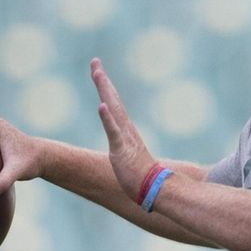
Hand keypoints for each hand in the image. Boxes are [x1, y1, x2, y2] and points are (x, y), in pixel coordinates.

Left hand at [90, 58, 155, 200]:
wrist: (154, 188)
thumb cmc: (141, 177)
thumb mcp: (128, 158)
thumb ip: (126, 150)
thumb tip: (123, 148)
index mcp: (126, 130)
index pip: (114, 104)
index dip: (105, 87)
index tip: (98, 70)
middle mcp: (126, 129)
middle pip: (113, 99)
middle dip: (103, 80)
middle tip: (95, 62)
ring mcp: (124, 138)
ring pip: (114, 109)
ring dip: (105, 91)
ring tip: (98, 74)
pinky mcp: (121, 149)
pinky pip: (114, 131)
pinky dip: (107, 118)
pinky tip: (101, 106)